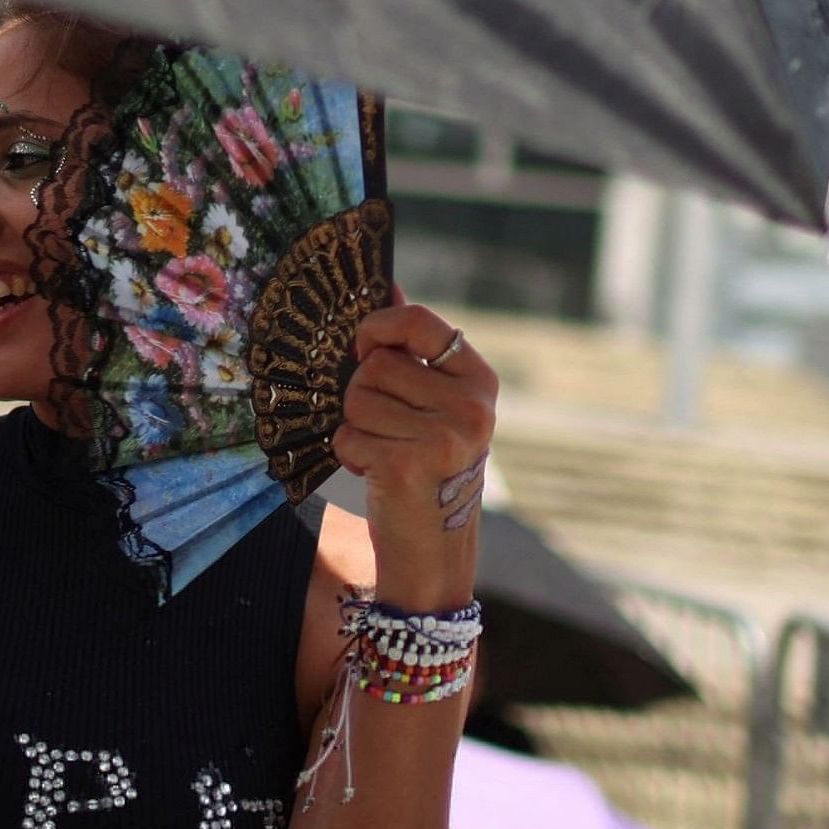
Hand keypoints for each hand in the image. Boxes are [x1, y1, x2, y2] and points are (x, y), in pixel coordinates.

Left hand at [334, 298, 497, 613]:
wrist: (434, 547)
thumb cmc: (427, 466)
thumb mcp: (433, 403)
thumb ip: (412, 348)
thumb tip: (387, 281)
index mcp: (479, 381)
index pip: (419, 321)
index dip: (378, 326)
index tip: (363, 346)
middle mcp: (471, 405)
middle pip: (375, 365)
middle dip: (364, 396)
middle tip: (388, 429)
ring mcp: (444, 435)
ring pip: (357, 399)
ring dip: (356, 428)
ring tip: (385, 452)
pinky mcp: (409, 463)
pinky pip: (349, 435)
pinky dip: (350, 456)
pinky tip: (378, 474)